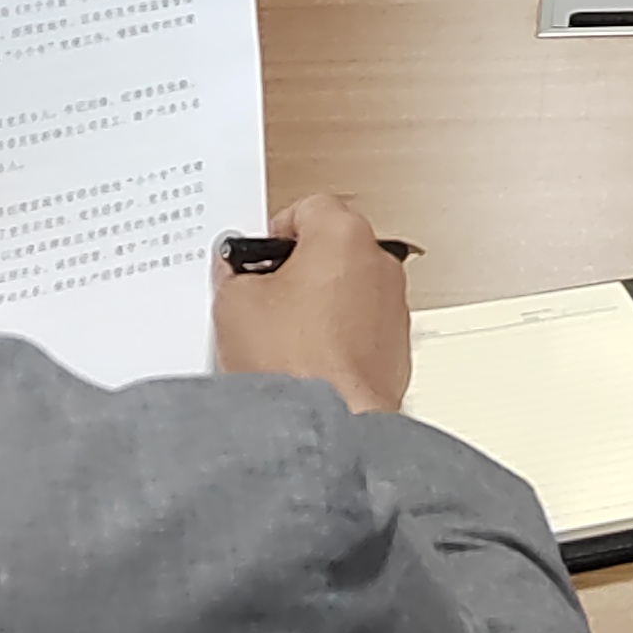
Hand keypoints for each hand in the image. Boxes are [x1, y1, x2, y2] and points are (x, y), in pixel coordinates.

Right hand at [213, 194, 415, 414]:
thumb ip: (234, 274)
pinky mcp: (398, 349)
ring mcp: (393, 307)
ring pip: (349, 291)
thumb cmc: (295, 362)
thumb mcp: (234, 303)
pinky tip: (306, 364)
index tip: (256, 259)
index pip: (308, 208)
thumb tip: (237, 275)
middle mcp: (379, 263)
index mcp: (343, 234)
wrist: (330, 424)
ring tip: (282, 340)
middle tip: (263, 299)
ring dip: (320, 307)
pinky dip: (339, 341)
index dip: (274, 233)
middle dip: (298, 271)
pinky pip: (362, 331)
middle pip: (331, 249)